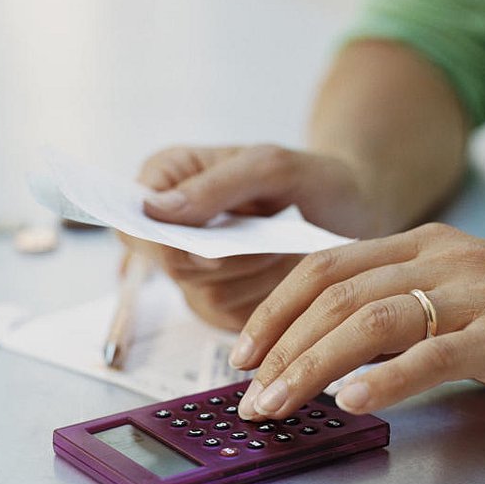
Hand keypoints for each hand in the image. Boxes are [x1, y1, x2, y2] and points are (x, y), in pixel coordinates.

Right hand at [123, 144, 371, 330]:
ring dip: (254, 277)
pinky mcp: (220, 303)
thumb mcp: (272, 166)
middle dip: (227, 259)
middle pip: (171, 267)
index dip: (163, 244)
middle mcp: (171, 227)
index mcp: (167, 178)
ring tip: (284, 247)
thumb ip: (215, 185)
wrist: (352, 210)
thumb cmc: (313, 177)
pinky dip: (267, 298)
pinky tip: (286, 271)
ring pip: (204, 296)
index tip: (210, 247)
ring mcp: (194, 270)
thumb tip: (155, 210)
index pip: (132, 224)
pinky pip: (232, 317)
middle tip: (272, 239)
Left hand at [229, 222, 484, 423]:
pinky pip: (432, 355)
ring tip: (278, 404)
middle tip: (249, 392)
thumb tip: (324, 346)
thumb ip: (397, 308)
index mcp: (428, 245)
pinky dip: (384, 380)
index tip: (242, 352)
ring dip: (312, 366)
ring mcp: (479, 294)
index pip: (327, 267)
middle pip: (336, 293)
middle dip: (280, 345)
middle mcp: (447, 259)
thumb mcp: (459, 301)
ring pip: (371, 320)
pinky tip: (352, 403)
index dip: (274, 308)